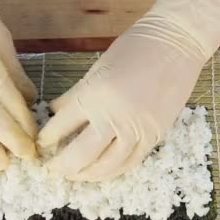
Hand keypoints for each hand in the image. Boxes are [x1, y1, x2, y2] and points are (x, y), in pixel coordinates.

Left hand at [38, 0, 219, 180]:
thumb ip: (75, 95)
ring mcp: (137, 130)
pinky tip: (102, 172)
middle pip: (81, 155)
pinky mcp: (155, 136)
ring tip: (76, 175)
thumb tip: (55, 112)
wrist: (177, 44)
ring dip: (87, 174)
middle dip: (63, 166)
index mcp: (95, 95)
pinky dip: (113, 171)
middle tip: (53, 169)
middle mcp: (114, 117)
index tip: (42, 143)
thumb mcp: (97, 69)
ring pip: (107, 166)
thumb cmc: (134, 49)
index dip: (48, 138)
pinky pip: (130, 162)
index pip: (62, 126)